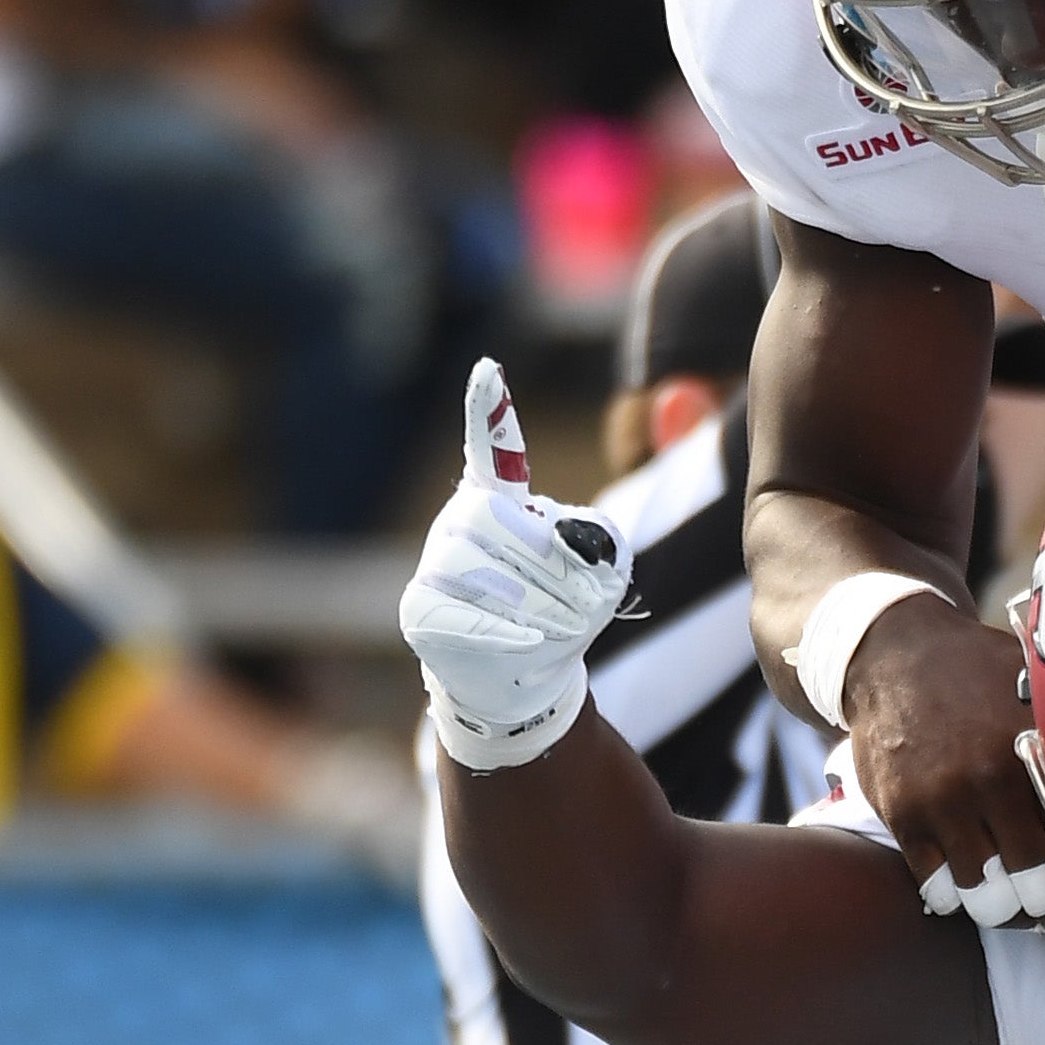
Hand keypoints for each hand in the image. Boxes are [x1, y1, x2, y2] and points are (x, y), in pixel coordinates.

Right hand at [403, 361, 630, 770]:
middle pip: (513, 531)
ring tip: (549, 631)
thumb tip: (624, 502)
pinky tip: (527, 643)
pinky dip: (507, 635)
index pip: (494, 450)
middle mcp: (458, 522)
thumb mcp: (598, 574)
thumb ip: (604, 543)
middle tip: (572, 606)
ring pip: (495, 579)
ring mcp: (433, 566)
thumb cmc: (557, 614)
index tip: (490, 369)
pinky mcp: (420, 613)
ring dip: (543, 612)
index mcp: (498, 501)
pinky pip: (469, 618)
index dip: (492, 414)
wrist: (513, 675)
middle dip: (556, 574)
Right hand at [836, 595, 1044, 929]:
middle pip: (1038, 888)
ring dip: (1009, 913)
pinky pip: (939, 888)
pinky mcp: (902, 818)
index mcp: (1039, 751)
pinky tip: (977, 887)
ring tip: (1025, 911)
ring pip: (988, 899)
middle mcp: (991, 781)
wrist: (896, 653)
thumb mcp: (1041, 687)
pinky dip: (960, 898)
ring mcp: (942, 804)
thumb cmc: (982, 675)